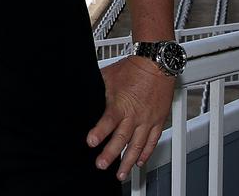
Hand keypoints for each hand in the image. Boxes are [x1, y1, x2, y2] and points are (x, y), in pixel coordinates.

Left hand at [87, 56, 174, 180]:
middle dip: (111, 154)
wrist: (155, 65)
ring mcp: (148, 120)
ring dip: (128, 161)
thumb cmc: (131, 69)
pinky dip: (146, 153)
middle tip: (101, 165)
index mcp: (120, 104)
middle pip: (122, 139)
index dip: (99, 133)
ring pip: (138, 146)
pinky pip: (152, 141)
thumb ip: (96, 90)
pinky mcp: (158, 121)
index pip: (108, 122)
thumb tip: (81, 93)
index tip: (90, 142)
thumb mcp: (107, 77)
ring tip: (121, 173)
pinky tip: (139, 162)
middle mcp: (135, 115)